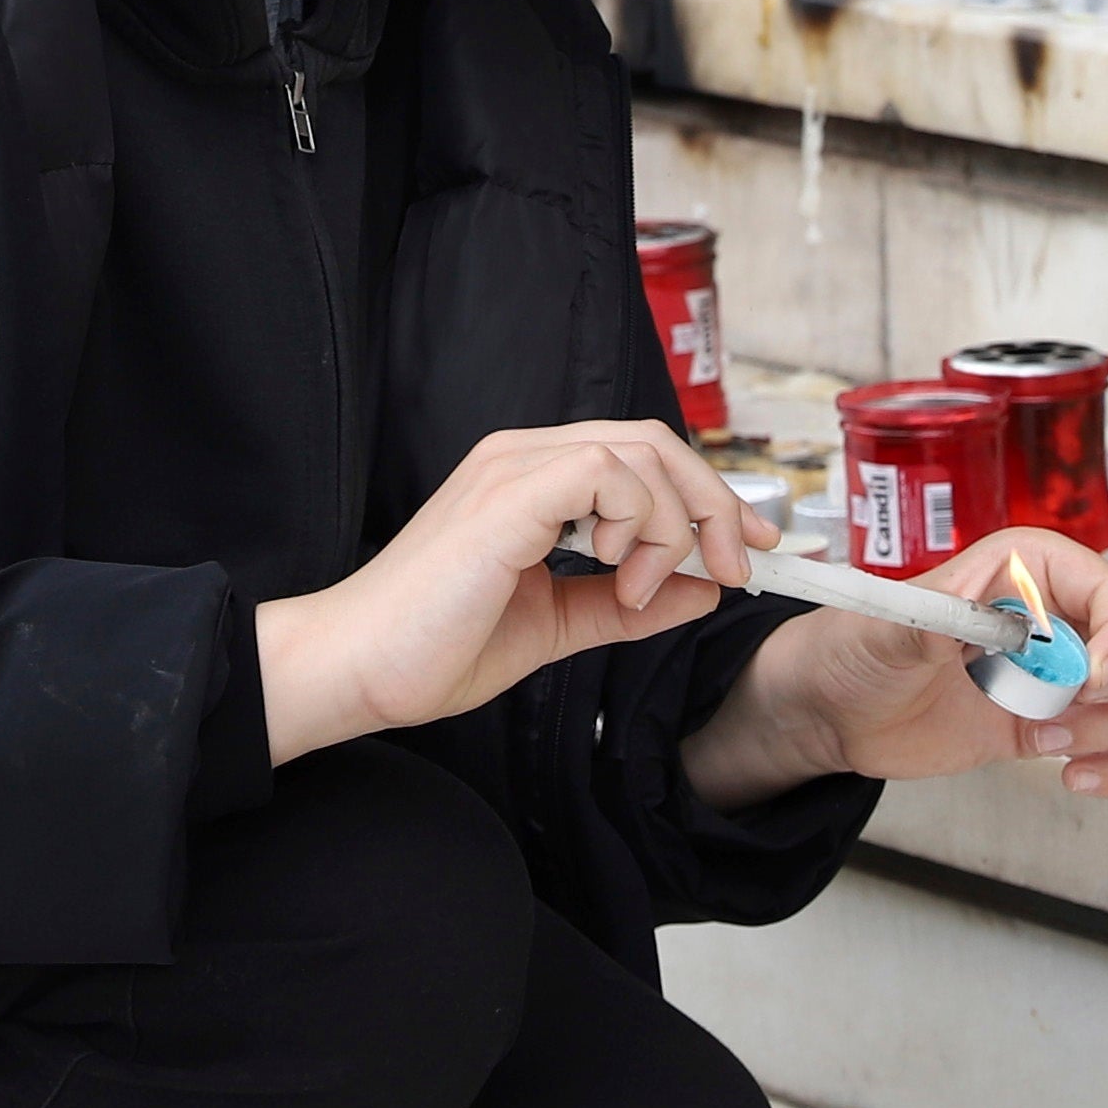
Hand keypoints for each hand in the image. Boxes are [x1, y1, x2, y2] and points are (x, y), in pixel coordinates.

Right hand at [252, 420, 756, 762]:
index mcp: (530, 480)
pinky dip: (638, 523)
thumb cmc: (436, 647)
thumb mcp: (555, 624)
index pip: (641, 455)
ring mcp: (513, 466)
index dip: (706, 497)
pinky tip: (616, 575)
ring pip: (642, 450)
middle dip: (714, 505)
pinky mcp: (509, 491)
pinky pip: (610, 471)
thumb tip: (700, 590)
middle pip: (655, 441)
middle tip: (732, 569)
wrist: (361, 667)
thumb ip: (626, 605)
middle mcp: (522, 456)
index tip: (745, 553)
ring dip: (672, 525)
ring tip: (637, 589)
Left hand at [685, 527, 1107, 805]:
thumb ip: (928, 618)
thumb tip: (969, 602)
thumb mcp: (884, 629)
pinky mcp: (1051, 724)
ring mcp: (1057, 674)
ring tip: (1047, 742)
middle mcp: (1052, 616)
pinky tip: (1076, 778)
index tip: (1095, 678)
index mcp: (1023, 570)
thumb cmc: (853, 646)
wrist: (835, 711)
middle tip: (1081, 704)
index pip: (1107, 586)